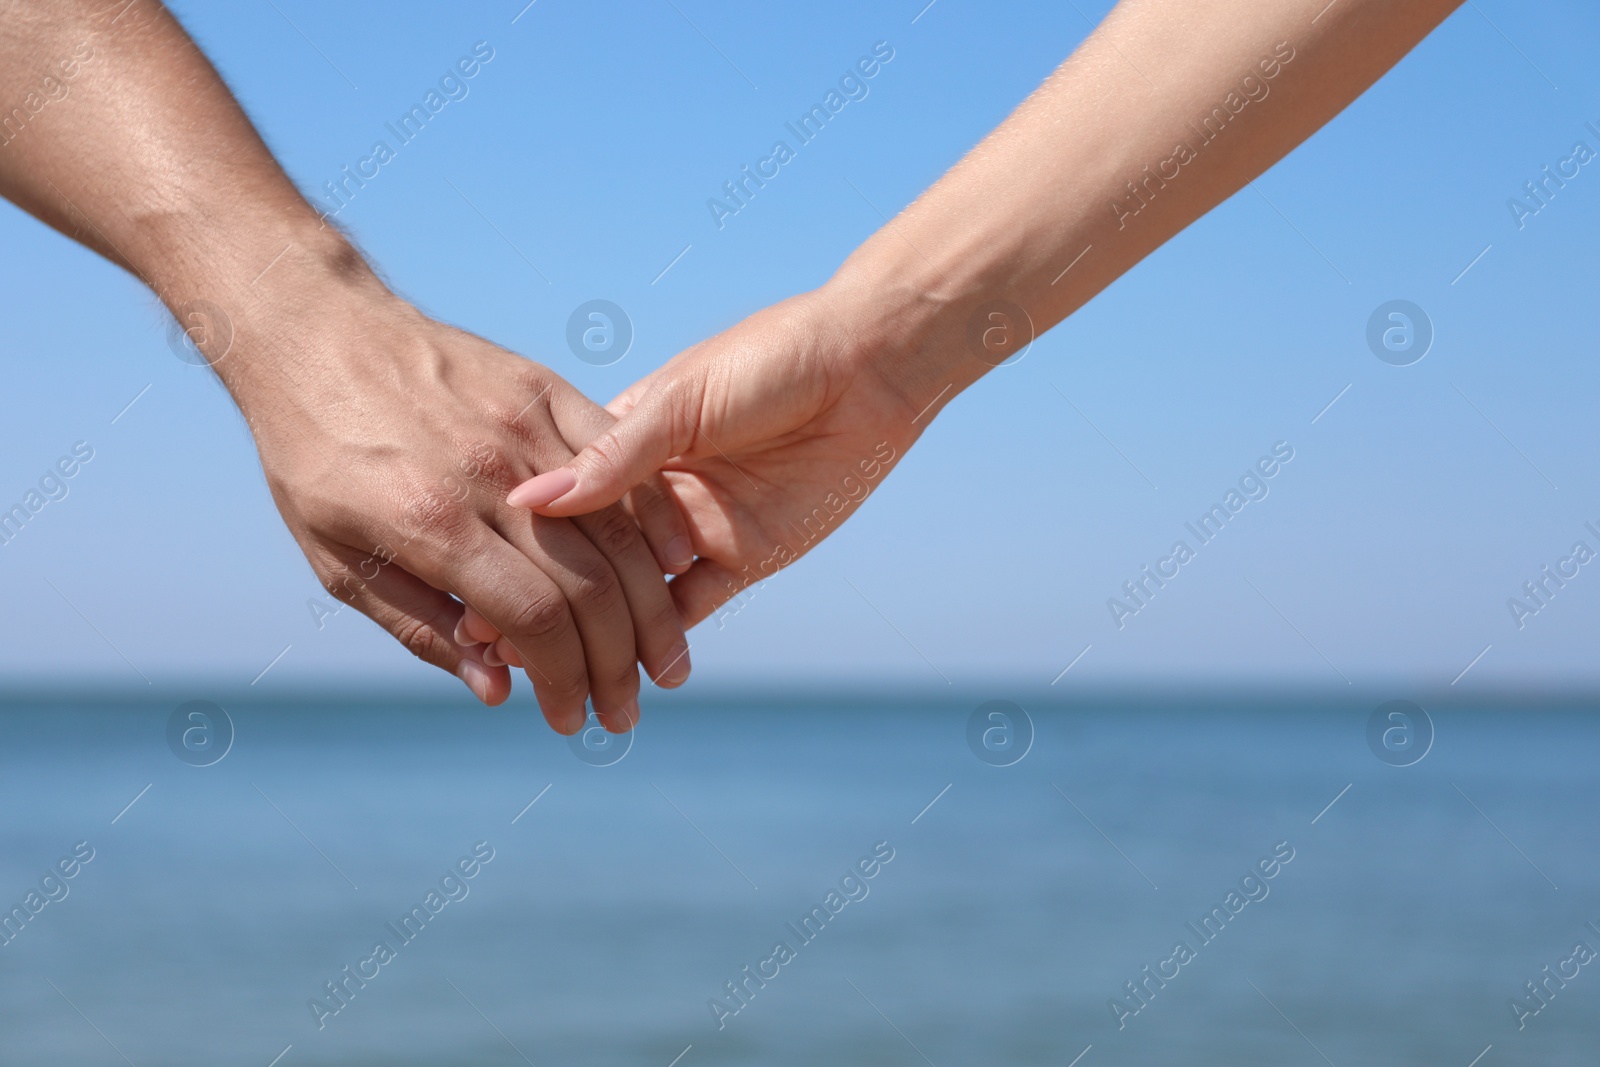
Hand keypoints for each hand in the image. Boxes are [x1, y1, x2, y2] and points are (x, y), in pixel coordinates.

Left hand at [223, 273, 691, 733]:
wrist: (313, 331)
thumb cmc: (313, 456)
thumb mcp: (337, 559)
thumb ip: (421, 627)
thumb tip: (497, 689)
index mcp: (430, 522)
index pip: (534, 621)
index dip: (564, 681)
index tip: (570, 718)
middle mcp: (487, 475)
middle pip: (590, 587)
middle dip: (617, 665)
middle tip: (627, 712)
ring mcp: (523, 426)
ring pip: (618, 531)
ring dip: (650, 610)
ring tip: (663, 663)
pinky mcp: (546, 389)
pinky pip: (621, 463)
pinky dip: (655, 522)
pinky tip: (672, 569)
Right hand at [501, 287, 927, 627]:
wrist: (866, 367)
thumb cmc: (772, 360)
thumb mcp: (683, 401)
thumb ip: (612, 456)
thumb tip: (527, 499)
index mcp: (625, 439)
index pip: (557, 502)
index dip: (515, 541)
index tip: (463, 575)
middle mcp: (653, 492)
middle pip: (583, 558)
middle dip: (539, 599)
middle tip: (485, 642)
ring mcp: (695, 528)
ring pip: (630, 593)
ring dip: (590, 631)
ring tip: (536, 669)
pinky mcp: (742, 558)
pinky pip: (690, 610)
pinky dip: (658, 642)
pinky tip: (619, 672)